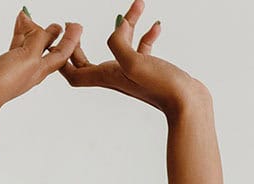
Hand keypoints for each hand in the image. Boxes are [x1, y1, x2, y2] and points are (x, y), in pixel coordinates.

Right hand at [0, 9, 81, 112]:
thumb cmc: (1, 84)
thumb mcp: (28, 57)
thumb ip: (37, 40)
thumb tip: (38, 26)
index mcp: (38, 70)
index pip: (60, 53)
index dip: (70, 40)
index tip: (76, 26)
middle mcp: (23, 71)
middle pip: (39, 49)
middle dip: (47, 35)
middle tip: (55, 23)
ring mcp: (4, 71)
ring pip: (16, 49)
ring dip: (21, 34)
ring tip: (22, 18)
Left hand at [58, 0, 205, 115]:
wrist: (188, 104)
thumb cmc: (161, 86)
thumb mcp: (133, 62)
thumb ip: (119, 42)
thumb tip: (118, 25)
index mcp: (106, 77)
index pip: (73, 74)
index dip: (64, 58)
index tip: (65, 37)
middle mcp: (115, 77)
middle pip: (88, 62)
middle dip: (81, 43)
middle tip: (78, 25)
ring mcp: (132, 74)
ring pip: (120, 47)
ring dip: (126, 25)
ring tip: (138, 6)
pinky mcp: (149, 71)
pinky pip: (142, 49)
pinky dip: (146, 35)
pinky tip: (156, 25)